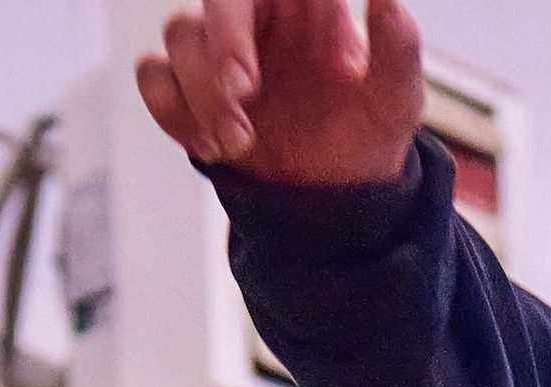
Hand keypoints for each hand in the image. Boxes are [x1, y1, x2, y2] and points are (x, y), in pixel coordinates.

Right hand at [138, 0, 424, 180]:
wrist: (331, 203)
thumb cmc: (368, 141)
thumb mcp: (394, 103)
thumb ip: (396, 49)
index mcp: (303, 2)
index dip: (244, 10)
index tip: (254, 68)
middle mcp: (256, 16)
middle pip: (216, 1)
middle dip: (220, 48)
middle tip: (241, 96)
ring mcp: (217, 48)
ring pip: (179, 35)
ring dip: (201, 94)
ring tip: (238, 144)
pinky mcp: (188, 85)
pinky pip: (153, 75)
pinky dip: (172, 110)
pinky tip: (208, 146)